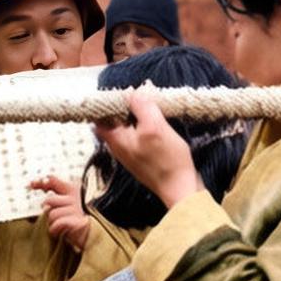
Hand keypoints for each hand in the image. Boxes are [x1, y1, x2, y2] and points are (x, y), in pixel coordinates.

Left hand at [32, 176, 89, 249]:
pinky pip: (56, 224)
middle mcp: (74, 198)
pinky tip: (60, 232)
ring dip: (52, 223)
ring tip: (60, 227)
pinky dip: (54, 230)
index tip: (31, 184)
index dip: (41, 182)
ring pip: (51, 214)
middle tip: (55, 219)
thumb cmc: (78, 223)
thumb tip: (42, 196)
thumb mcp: (67, 207)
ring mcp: (76, 209)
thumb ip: (56, 200)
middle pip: (49, 200)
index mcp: (73, 190)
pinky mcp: (75, 221)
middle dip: (48, 211)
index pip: (53, 181)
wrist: (92, 236)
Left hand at [95, 89, 200, 210]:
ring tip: (149, 106)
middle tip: (139, 96)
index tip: (121, 91)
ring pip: (125, 128)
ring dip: (134, 116)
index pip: (100, 116)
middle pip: (112, 121)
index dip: (108, 102)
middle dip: (123, 106)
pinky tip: (155, 122)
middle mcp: (118, 148)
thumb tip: (134, 91)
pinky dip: (142, 126)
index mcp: (116, 140)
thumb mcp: (155, 127)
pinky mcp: (141, 158)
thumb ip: (142, 106)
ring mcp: (130, 155)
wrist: (180, 189)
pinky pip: (136, 136)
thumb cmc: (167, 161)